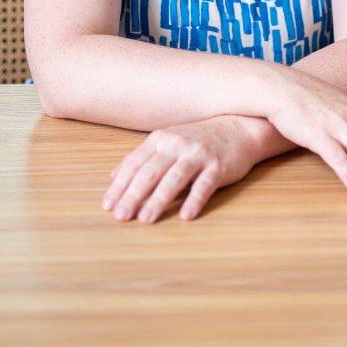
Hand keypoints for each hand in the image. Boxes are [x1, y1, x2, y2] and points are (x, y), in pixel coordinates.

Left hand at [102, 115, 262, 223]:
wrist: (239, 127)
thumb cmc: (199, 138)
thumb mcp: (167, 142)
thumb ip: (141, 158)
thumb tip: (112, 177)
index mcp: (160, 139)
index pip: (135, 164)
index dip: (120, 185)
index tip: (108, 205)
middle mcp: (177, 144)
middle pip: (151, 172)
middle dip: (134, 195)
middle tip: (121, 216)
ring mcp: (198, 154)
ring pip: (174, 178)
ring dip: (159, 199)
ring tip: (146, 219)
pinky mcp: (219, 166)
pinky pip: (204, 184)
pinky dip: (194, 199)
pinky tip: (186, 215)